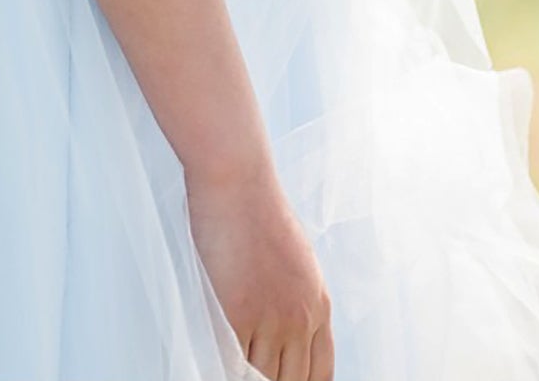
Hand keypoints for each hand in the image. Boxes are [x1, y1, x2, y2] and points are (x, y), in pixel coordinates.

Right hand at [186, 165, 334, 380]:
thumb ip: (295, 296)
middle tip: (253, 374)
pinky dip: (225, 366)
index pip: (320, 372)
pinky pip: (233, 360)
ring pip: (262, 378)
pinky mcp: (238, 314)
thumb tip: (282, 325)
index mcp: (319, 303)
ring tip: (233, 367)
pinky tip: (218, 359)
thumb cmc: (257, 208)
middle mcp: (301, 317)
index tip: (284, 380)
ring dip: (247, 375)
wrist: (238, 179)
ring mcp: (270, 319)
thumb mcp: (296, 257)